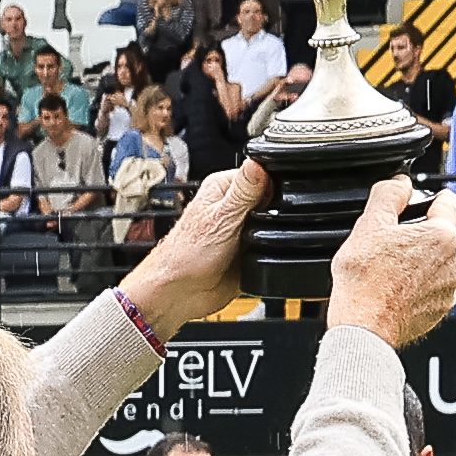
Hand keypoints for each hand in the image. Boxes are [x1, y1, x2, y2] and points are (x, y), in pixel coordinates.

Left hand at [124, 161, 269, 328]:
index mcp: (223, 188)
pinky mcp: (248, 250)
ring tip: (258, 243)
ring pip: (273, 224)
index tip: (275, 199)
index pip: (260, 173)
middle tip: (263, 226)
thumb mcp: (221, 217)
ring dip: (273, 234)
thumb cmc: (185, 254)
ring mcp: (242, 228)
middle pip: (271, 199)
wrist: (180, 293)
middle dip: (275, 212)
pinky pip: (270, 246)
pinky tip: (264, 255)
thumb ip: (244, 191)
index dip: (273, 185)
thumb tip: (258, 162)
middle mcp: (233, 205)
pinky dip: (272, 251)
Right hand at [324, 173, 455, 351]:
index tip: (429, 199)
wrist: (363, 327)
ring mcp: (449, 292)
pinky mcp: (438, 314)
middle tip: (417, 238)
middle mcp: (454, 264)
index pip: (450, 203)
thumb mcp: (370, 224)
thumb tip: (399, 183)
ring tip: (411, 265)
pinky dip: (429, 289)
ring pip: (455, 269)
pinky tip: (405, 288)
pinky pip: (442, 294)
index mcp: (442, 237)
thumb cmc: (365, 280)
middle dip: (442, 236)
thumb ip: (389, 195)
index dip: (436, 197)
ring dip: (439, 264)